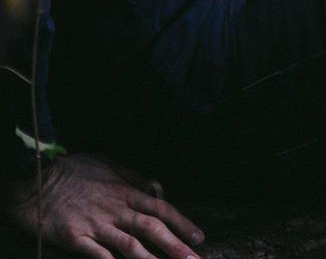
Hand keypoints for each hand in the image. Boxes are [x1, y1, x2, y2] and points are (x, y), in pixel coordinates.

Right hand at [6, 154, 203, 258]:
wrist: (36, 177)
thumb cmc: (74, 170)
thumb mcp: (110, 164)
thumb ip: (133, 178)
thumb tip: (153, 188)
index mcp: (125, 191)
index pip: (161, 208)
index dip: (182, 223)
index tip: (199, 237)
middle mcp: (115, 209)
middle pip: (152, 228)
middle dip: (176, 245)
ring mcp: (95, 224)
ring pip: (130, 245)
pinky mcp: (74, 237)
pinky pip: (98, 255)